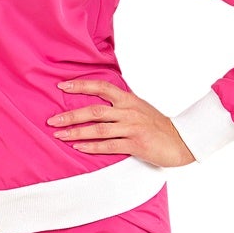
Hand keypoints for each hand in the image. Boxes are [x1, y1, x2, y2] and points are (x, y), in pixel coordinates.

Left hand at [47, 79, 196, 166]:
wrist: (182, 141)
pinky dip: (91, 146)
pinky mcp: (136, 144)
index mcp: (128, 99)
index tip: (62, 86)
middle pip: (94, 110)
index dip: (81, 85)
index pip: (101, 87)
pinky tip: (78, 147)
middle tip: (52, 120)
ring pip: (98, 129)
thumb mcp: (139, 108)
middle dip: (70, 115)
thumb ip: (120, 104)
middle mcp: (129, 111)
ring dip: (76, 132)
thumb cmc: (157, 126)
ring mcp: (132, 127)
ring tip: (59, 135)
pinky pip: (109, 145)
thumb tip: (98, 101)